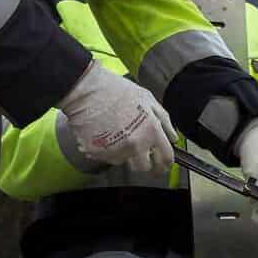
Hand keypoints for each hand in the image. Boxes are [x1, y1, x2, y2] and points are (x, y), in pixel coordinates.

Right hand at [57, 63, 176, 172]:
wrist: (87, 90)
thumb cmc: (115, 91)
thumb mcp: (147, 98)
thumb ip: (163, 120)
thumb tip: (171, 135)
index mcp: (151, 131)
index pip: (165, 158)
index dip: (165, 165)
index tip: (162, 167)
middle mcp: (136, 144)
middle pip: (144, 167)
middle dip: (143, 162)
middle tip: (138, 153)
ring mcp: (116, 150)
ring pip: (124, 162)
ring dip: (122, 152)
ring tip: (116, 133)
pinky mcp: (99, 153)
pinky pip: (106, 157)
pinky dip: (106, 149)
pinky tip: (105, 132)